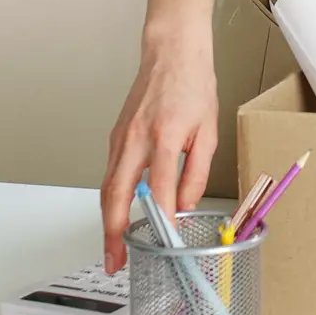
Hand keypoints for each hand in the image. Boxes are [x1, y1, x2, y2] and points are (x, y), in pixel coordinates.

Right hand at [98, 27, 218, 272]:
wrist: (171, 53)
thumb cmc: (192, 86)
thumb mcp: (208, 130)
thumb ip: (197, 171)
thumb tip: (186, 205)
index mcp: (163, 136)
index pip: (159, 188)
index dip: (161, 219)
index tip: (165, 242)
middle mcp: (135, 139)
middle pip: (116, 195)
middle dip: (113, 233)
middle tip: (116, 261)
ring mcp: (120, 138)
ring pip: (107, 188)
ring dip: (107, 222)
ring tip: (113, 249)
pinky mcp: (116, 137)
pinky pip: (110, 174)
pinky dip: (110, 200)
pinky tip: (117, 216)